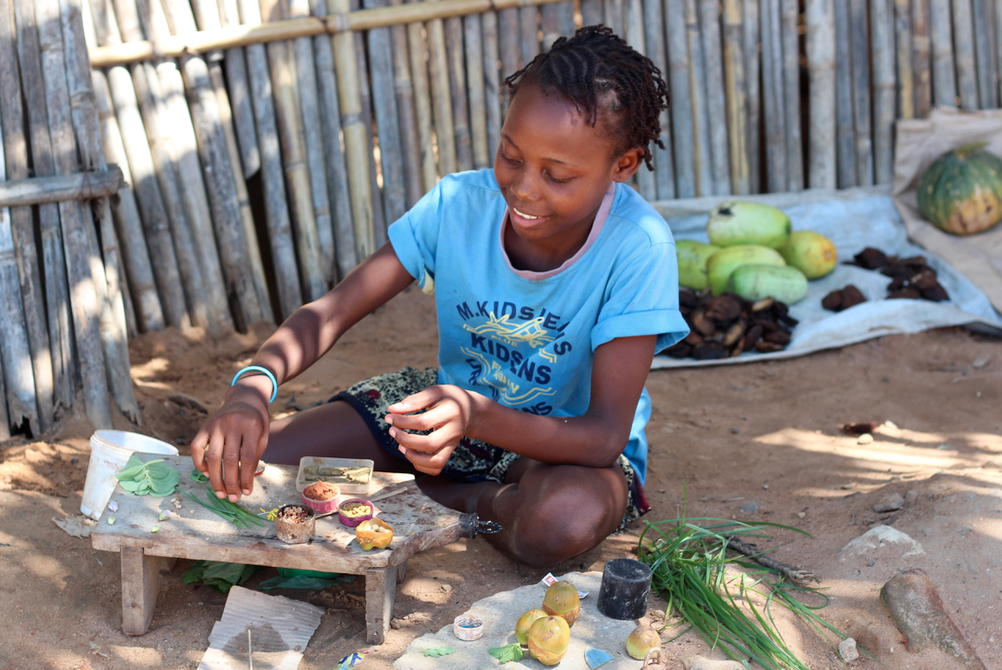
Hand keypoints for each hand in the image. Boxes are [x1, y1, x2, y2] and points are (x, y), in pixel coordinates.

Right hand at [190, 387, 269, 501]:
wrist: (245, 397)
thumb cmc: (256, 421)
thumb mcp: (263, 435)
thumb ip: (255, 455)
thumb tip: (244, 482)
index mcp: (252, 425)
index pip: (248, 457)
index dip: (246, 477)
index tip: (247, 492)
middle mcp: (232, 424)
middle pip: (229, 460)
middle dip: (231, 482)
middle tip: (233, 497)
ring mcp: (216, 424)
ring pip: (212, 457)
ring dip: (215, 478)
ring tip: (221, 493)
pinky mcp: (204, 426)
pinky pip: (196, 447)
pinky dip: (199, 462)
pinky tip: (206, 473)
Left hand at [385, 384, 478, 475]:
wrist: (469, 409)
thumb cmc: (448, 398)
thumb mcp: (435, 392)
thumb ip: (414, 400)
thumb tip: (393, 410)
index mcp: (451, 412)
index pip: (423, 422)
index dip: (402, 421)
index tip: (390, 416)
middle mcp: (454, 431)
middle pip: (429, 444)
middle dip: (405, 439)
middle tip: (393, 431)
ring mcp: (453, 444)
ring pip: (435, 461)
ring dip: (413, 457)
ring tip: (401, 446)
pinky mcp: (450, 452)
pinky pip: (437, 467)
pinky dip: (421, 465)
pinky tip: (410, 452)